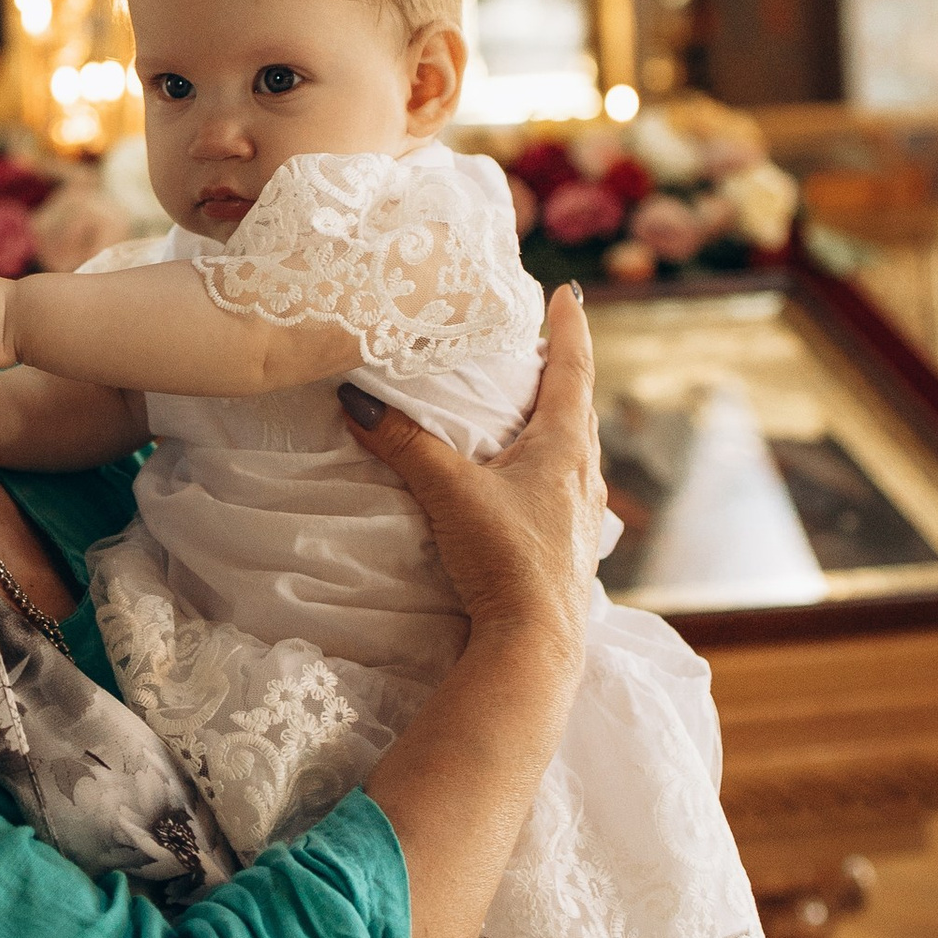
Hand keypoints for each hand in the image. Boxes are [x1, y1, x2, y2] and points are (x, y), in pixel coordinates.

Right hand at [339, 282, 600, 666]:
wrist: (535, 643)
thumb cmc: (504, 558)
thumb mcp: (450, 492)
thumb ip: (404, 443)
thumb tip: (354, 399)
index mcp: (564, 446)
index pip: (573, 369)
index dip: (569, 328)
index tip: (569, 294)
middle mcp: (583, 475)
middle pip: (578, 409)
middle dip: (563, 373)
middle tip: (544, 346)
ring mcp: (582, 515)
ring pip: (575, 451)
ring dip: (559, 424)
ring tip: (535, 410)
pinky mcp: (570, 548)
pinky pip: (565, 488)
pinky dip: (550, 467)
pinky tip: (529, 484)